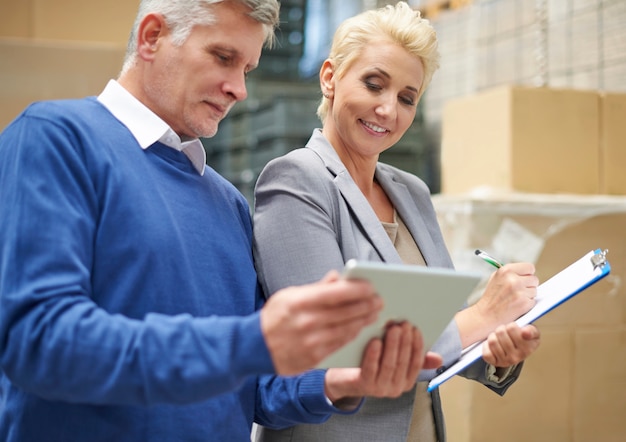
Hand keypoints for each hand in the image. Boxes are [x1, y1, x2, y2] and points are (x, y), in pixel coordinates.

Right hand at [260, 271, 382, 374]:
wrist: (253, 347)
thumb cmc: (274, 317)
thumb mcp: (289, 296)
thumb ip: (316, 287)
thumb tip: (337, 276)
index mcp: (300, 302)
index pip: (336, 293)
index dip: (357, 289)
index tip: (371, 286)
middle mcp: (306, 322)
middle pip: (345, 312)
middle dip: (366, 305)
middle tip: (379, 300)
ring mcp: (310, 341)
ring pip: (346, 329)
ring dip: (363, 321)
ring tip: (374, 314)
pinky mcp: (313, 358)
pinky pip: (339, 344)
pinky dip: (352, 335)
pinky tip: (360, 328)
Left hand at [323, 321, 442, 404]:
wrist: (344, 378)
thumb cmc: (372, 363)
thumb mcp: (394, 360)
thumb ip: (415, 358)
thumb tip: (439, 360)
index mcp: (406, 382)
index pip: (416, 363)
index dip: (417, 345)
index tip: (416, 329)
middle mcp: (395, 388)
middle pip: (403, 362)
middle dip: (405, 341)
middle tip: (404, 323)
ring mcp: (380, 388)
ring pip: (390, 364)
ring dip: (393, 345)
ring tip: (393, 328)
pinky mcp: (364, 385)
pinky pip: (371, 369)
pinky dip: (374, 355)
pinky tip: (375, 341)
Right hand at [457, 262, 538, 345]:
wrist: (486, 315)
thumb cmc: (491, 297)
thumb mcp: (496, 278)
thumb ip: (511, 273)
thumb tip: (527, 273)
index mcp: (506, 270)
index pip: (530, 267)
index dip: (528, 274)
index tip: (524, 279)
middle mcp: (513, 279)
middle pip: (534, 279)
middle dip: (528, 285)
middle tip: (518, 291)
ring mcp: (519, 291)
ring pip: (535, 290)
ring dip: (528, 295)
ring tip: (515, 299)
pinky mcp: (524, 303)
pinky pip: (534, 301)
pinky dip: (527, 304)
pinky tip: (517, 305)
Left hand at [482, 323, 540, 366]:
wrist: (516, 350)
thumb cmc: (523, 338)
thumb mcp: (533, 332)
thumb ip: (531, 330)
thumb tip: (525, 332)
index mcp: (528, 349)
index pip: (512, 328)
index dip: (511, 325)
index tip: (513, 328)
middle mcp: (517, 357)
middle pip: (500, 332)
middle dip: (501, 329)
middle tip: (504, 332)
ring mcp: (505, 361)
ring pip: (492, 341)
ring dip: (493, 336)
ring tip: (498, 337)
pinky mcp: (495, 363)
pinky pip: (486, 353)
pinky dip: (486, 346)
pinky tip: (492, 344)